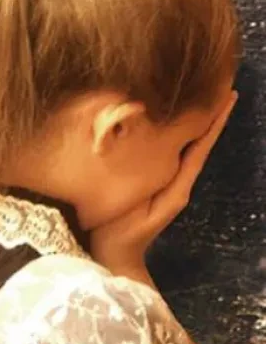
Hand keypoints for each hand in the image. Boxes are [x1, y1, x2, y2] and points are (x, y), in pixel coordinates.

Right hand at [90, 91, 237, 274]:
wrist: (115, 256)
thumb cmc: (118, 232)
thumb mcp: (133, 207)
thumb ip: (147, 183)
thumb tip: (155, 151)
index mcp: (177, 185)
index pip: (200, 147)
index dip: (215, 122)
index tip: (228, 96)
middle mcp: (179, 180)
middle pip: (200, 142)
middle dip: (212, 116)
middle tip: (222, 87)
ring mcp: (169, 182)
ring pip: (188, 146)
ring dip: (199, 123)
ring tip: (206, 98)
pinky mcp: (156, 182)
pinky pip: (172, 153)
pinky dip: (180, 135)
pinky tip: (176, 122)